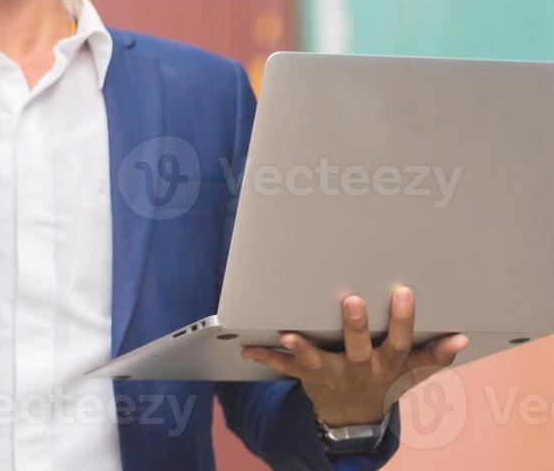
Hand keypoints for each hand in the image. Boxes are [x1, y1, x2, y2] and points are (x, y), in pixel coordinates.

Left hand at [241, 286, 468, 426]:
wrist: (353, 417)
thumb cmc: (383, 380)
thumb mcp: (412, 372)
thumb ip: (435, 355)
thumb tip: (462, 337)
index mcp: (387, 365)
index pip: (401, 342)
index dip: (404, 320)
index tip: (403, 292)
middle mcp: (359, 369)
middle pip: (360, 347)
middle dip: (356, 325)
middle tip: (352, 300)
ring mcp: (331, 374)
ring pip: (316, 360)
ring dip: (301, 347)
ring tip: (287, 333)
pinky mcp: (306, 376)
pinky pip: (283, 367)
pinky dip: (265, 357)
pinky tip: (246, 348)